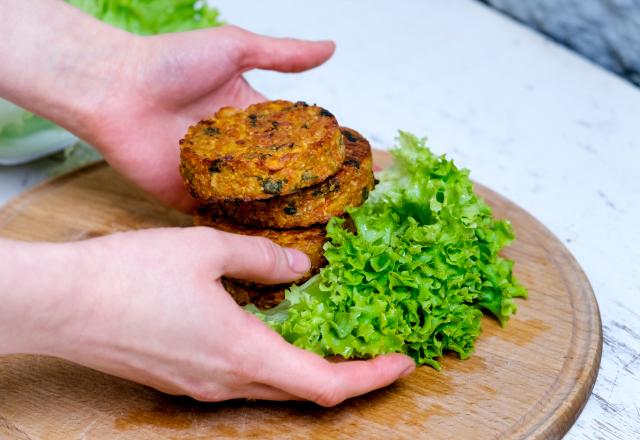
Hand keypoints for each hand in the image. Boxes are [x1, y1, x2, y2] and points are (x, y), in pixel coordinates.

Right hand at [18, 228, 413, 404]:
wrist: (62, 305)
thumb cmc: (129, 276)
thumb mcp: (206, 249)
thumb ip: (262, 258)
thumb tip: (299, 266)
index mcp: (241, 353)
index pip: (325, 384)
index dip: (371, 377)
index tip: (403, 361)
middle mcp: (226, 382)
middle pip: (303, 390)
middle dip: (346, 372)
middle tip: (371, 342)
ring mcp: (202, 387)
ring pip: (272, 384)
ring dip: (306, 364)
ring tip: (328, 329)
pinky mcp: (182, 378)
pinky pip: (241, 375)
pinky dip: (270, 357)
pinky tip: (268, 325)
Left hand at [85, 27, 334, 211]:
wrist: (115, 88)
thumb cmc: (170, 62)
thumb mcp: (234, 49)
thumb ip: (283, 55)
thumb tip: (331, 48)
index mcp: (249, 117)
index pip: (292, 140)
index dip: (318, 153)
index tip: (348, 169)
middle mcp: (235, 150)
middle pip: (277, 176)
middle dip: (305, 191)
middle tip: (339, 210)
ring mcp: (215, 176)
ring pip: (254, 201)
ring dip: (278, 214)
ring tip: (314, 233)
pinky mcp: (191, 197)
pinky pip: (221, 217)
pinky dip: (242, 228)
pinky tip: (271, 243)